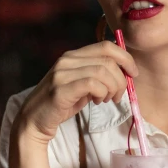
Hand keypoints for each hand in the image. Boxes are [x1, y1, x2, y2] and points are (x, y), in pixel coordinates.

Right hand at [13, 40, 137, 144]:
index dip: (125, 58)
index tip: (133, 73)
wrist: (34, 121)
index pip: (106, 46)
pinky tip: (97, 101)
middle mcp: (67, 60)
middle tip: (117, 95)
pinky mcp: (60, 89)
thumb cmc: (62, 103)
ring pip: (103, 72)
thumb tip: (125, 72)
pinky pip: (92, 84)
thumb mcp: (82, 85)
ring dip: (112, 88)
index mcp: (73, 55)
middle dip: (120, 79)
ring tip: (106, 99)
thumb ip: (99, 75)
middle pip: (108, 60)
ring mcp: (62, 73)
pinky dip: (101, 93)